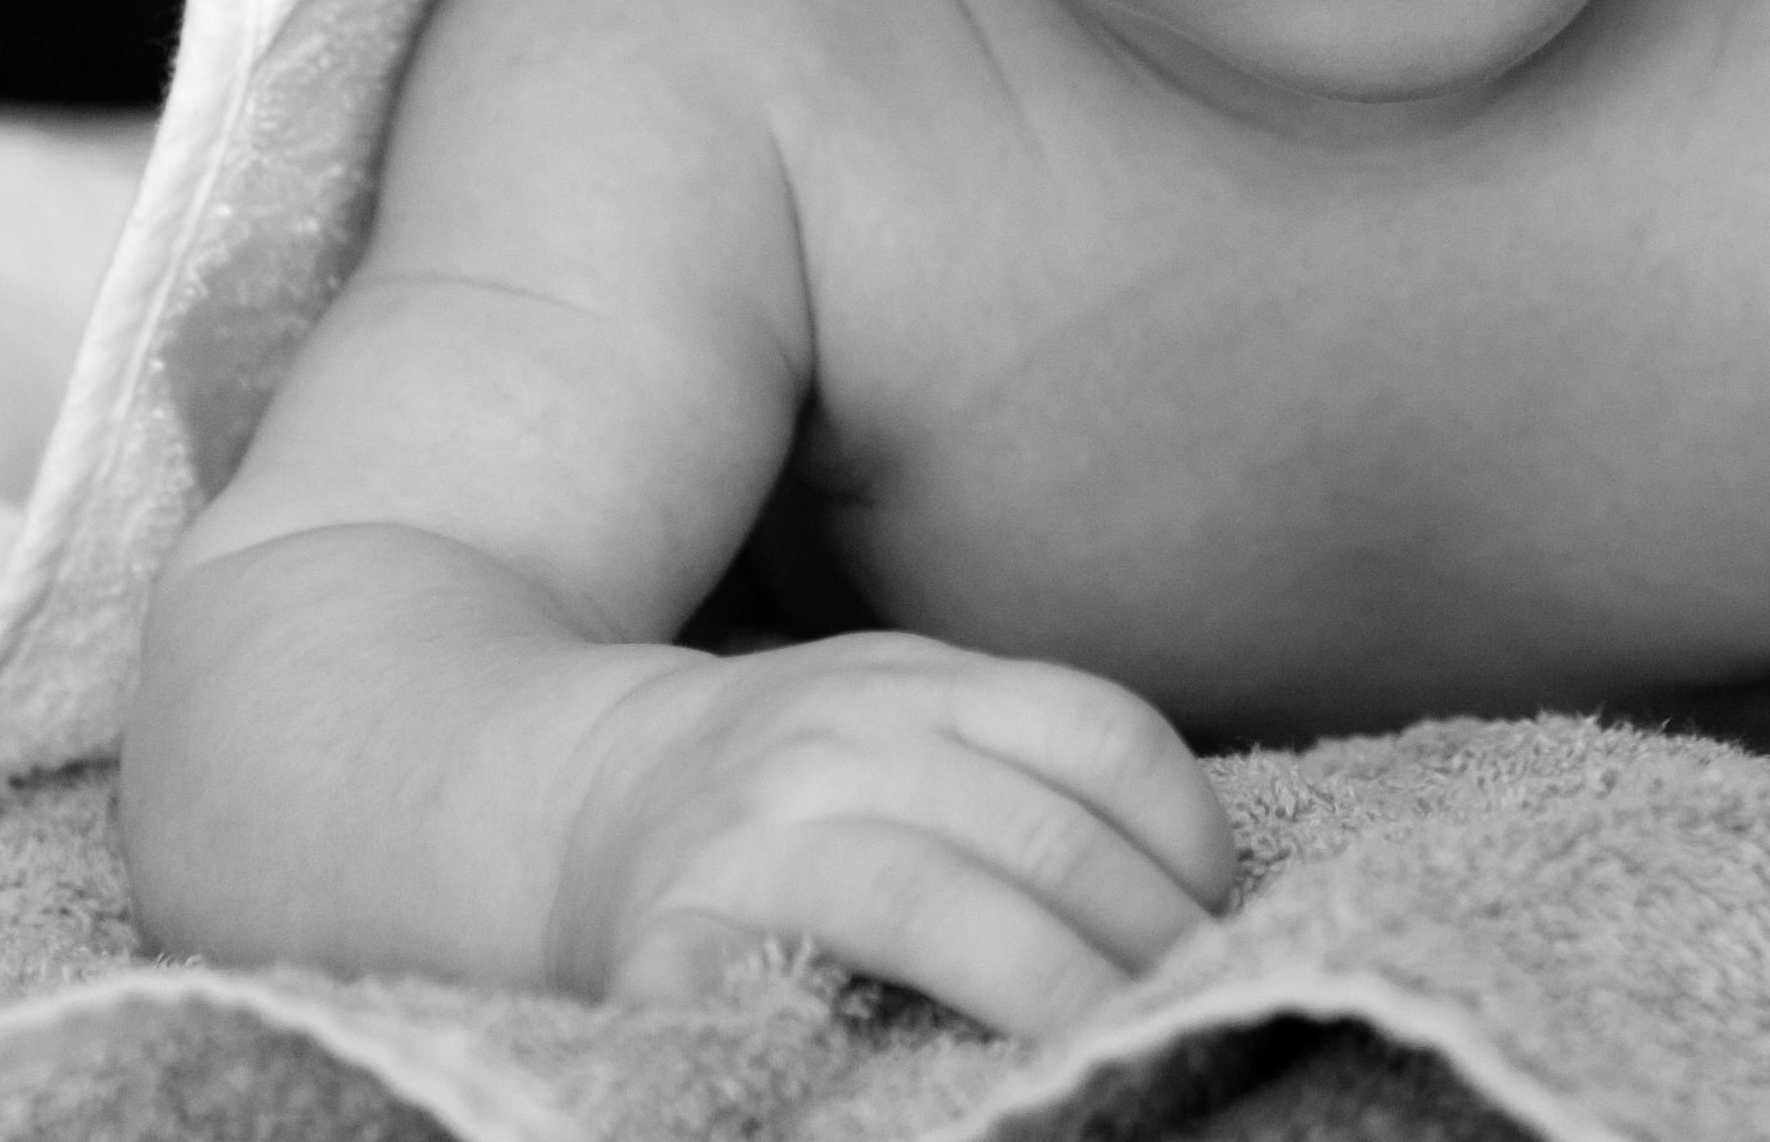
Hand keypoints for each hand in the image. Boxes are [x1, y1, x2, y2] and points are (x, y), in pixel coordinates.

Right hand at [549, 633, 1235, 1035]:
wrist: (554, 792)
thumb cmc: (784, 783)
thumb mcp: (902, 716)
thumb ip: (1017, 766)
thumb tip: (1190, 889)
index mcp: (918, 681)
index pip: (1101, 734)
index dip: (1184, 833)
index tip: (1215, 914)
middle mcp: (840, 740)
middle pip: (1042, 835)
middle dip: (1142, 941)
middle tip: (1190, 1010)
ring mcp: (754, 835)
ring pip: (940, 904)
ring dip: (1051, 992)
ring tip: (1109, 1051)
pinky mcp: (671, 936)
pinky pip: (782, 991)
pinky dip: (857, 1049)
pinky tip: (925, 1089)